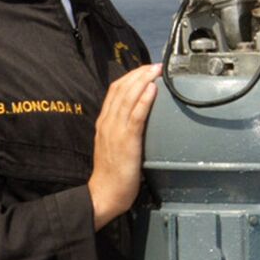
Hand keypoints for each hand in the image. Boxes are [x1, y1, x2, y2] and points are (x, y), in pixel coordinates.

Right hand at [87, 64, 161, 228]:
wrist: (104, 194)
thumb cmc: (111, 173)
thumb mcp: (113, 144)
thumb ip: (121, 129)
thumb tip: (138, 118)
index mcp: (104, 122)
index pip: (115, 90)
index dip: (131, 76)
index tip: (145, 69)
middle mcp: (108, 122)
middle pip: (121, 89)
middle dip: (139, 73)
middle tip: (155, 65)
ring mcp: (115, 131)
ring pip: (127, 97)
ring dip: (143, 80)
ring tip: (155, 71)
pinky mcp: (125, 141)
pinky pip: (135, 116)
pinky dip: (144, 100)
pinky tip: (152, 90)